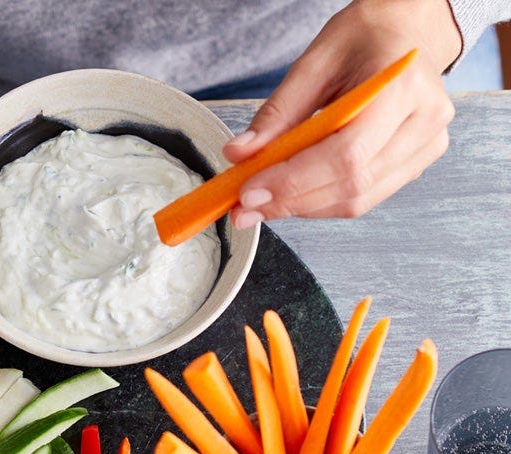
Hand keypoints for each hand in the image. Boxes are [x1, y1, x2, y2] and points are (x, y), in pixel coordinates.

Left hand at [223, 0, 460, 226]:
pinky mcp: (415, 165)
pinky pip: (363, 199)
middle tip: (245, 207)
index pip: (345, 154)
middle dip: (290, 201)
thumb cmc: (363, 40)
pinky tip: (291, 198)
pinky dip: (320, 203)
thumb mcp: (313, 64)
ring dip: (302, 208)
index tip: (250, 191)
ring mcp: (425, 147)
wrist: (405, 33)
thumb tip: (240, 155)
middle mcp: (424, 121)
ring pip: (356, 201)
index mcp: (402, 87)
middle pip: (351, 184)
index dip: (294, 181)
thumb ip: (276, 114)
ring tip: (260, 206)